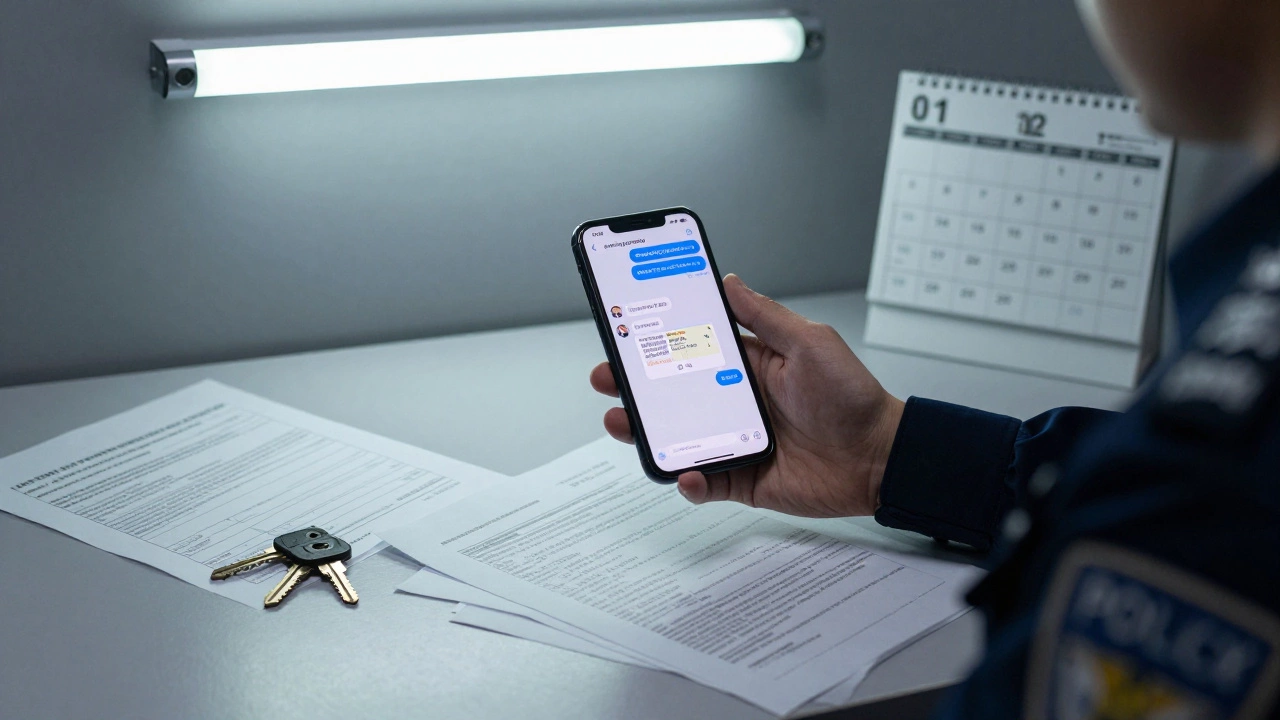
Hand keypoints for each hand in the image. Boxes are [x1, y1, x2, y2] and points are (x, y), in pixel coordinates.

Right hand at [589, 274, 904, 517]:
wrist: (881, 458)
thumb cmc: (852, 397)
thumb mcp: (809, 342)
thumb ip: (765, 316)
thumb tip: (729, 281)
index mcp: (748, 366)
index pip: (691, 350)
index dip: (657, 342)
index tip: (626, 330)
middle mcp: (736, 403)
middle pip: (672, 395)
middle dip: (634, 386)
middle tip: (607, 377)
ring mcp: (735, 442)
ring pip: (677, 438)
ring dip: (646, 432)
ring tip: (623, 422)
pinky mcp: (743, 478)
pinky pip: (706, 482)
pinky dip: (690, 482)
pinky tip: (687, 473)